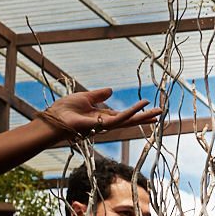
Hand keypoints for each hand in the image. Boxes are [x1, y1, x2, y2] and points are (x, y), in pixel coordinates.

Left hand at [42, 89, 161, 137]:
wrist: (54, 119)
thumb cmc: (64, 110)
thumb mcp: (84, 98)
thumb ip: (98, 95)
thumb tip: (111, 90)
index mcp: (102, 117)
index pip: (123, 115)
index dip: (136, 112)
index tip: (147, 107)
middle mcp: (106, 123)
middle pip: (130, 120)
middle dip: (145, 117)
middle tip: (160, 113)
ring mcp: (106, 125)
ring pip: (129, 120)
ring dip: (144, 116)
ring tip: (158, 112)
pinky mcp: (104, 125)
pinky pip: (121, 118)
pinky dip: (132, 112)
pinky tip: (142, 106)